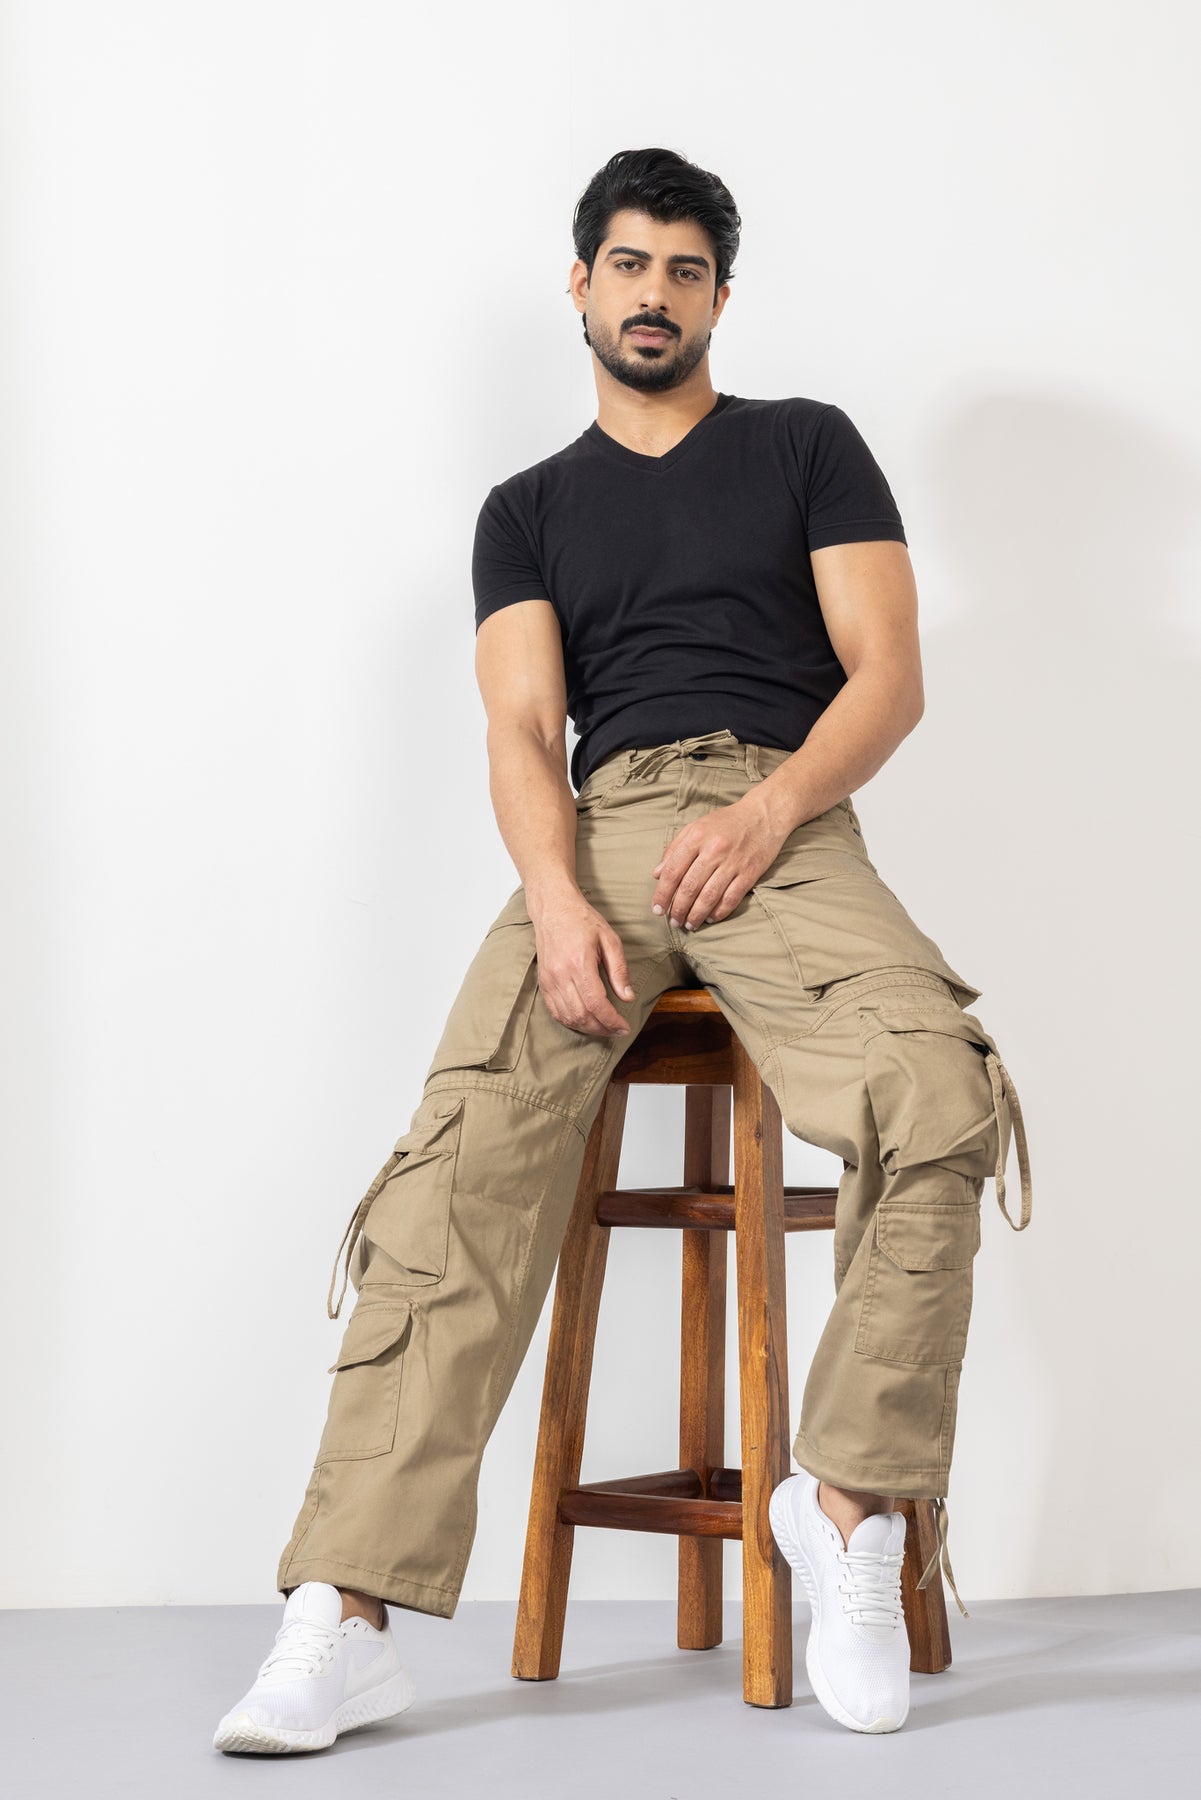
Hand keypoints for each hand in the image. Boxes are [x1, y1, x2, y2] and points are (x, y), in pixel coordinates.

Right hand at [528, 888, 635, 1037]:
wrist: (554, 909)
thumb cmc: (583, 920)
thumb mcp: (610, 940)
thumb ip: (619, 970)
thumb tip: (627, 997)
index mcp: (579, 963)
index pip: (596, 1003)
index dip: (612, 1021)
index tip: (624, 1027)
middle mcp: (561, 974)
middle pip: (582, 1015)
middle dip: (602, 1029)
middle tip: (617, 1030)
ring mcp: (549, 980)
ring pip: (568, 1017)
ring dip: (587, 1028)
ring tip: (604, 1028)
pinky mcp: (543, 983)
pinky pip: (555, 1011)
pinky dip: (571, 1021)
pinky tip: (584, 1021)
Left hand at [651, 795, 784, 931]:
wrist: (764, 814)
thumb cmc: (727, 821)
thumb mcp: (696, 827)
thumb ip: (674, 849)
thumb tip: (657, 874)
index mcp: (697, 837)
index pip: (673, 871)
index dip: (662, 894)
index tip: (657, 909)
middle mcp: (714, 850)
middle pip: (689, 887)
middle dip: (678, 909)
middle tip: (673, 922)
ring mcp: (733, 862)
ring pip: (709, 896)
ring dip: (696, 915)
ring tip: (689, 924)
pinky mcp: (749, 872)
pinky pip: (731, 898)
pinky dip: (719, 912)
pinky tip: (710, 918)